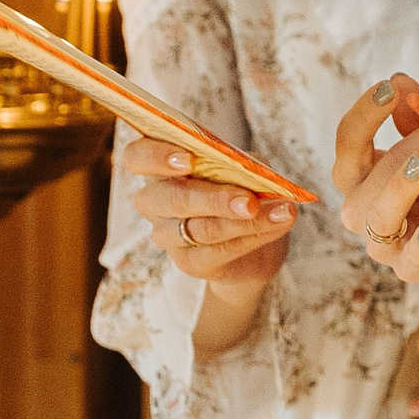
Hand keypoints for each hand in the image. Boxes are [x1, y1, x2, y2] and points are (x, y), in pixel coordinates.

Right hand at [121, 136, 297, 286]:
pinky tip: (279, 224)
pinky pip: (219, 251)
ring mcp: (169, 236)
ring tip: (281, 211)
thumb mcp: (245, 169)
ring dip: (245, 220)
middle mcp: (156, 203)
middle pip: (170, 198)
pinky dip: (253, 236)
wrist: (254, 248)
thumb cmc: (242, 193)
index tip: (188, 159)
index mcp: (162, 169)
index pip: (138, 156)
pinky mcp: (190, 263)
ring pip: (201, 228)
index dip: (156, 155)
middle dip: (213, 198)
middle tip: (250, 201)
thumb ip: (244, 164)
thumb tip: (256, 172)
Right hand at [332, 75, 418, 285]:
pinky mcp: (411, 268)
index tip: (391, 86)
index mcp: (361, 173)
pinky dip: (418, 248)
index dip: (364, 113)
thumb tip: (401, 78)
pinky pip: (407, 262)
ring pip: (378, 216)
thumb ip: (418, 115)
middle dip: (414, 141)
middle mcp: (363, 205)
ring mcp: (384, 240)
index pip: (348, 140)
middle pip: (370, 172)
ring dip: (398, 189)